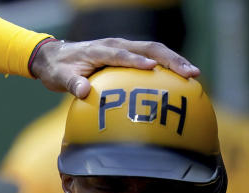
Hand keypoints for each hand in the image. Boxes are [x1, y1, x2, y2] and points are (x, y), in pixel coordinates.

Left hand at [30, 38, 199, 97]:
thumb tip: (84, 92)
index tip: (152, 68)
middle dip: (170, 59)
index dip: (136, 60)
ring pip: (155, 50)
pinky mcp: (129, 55)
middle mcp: (116, 44)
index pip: (121, 53)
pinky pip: (152, 58)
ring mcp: (125, 48)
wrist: (55, 57)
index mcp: (100, 49)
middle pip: (148, 48)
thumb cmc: (59, 69)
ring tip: (194, 75)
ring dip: (175, 61)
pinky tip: (182, 82)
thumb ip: (72, 84)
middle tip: (189, 73)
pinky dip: (168, 67)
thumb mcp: (60, 78)